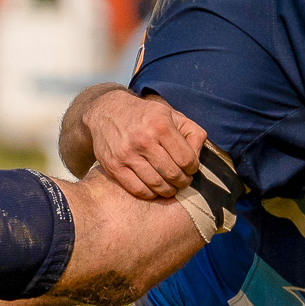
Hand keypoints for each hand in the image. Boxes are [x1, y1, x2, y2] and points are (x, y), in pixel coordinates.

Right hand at [59, 85, 205, 196]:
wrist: (107, 111)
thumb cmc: (145, 116)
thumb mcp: (172, 115)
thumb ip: (192, 133)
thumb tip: (197, 157)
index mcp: (161, 125)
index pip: (187, 160)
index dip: (192, 169)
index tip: (190, 169)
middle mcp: (144, 140)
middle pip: (173, 174)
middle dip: (182, 182)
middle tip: (182, 181)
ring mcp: (127, 154)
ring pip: (157, 185)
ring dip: (168, 190)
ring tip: (170, 186)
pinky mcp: (113, 166)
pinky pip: (138, 190)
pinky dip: (150, 194)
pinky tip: (154, 188)